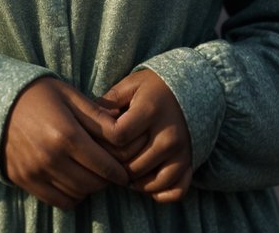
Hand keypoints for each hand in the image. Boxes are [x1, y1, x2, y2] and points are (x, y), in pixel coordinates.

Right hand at [3, 77, 129, 209]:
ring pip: (76, 194)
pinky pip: (57, 201)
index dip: (118, 171)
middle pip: (92, 183)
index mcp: (65, 134)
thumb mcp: (69, 95)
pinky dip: (71, 195)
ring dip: (88, 188)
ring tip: (91, 173)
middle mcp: (51, 158)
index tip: (124, 171)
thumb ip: (96, 114)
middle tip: (109, 171)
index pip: (103, 165)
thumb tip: (122, 126)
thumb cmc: (38, 93)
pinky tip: (73, 180)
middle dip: (106, 180)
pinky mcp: (25, 181)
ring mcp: (36, 172)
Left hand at [100, 70, 192, 202]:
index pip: (119, 137)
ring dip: (131, 180)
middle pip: (131, 164)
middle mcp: (168, 134)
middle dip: (113, 164)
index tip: (98, 137)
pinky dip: (158, 193)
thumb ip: (108, 103)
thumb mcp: (130, 85)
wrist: (191, 88)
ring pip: (149, 182)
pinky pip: (174, 191)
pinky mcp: (190, 163)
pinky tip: (145, 181)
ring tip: (122, 168)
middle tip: (105, 158)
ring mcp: (181, 152)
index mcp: (151, 109)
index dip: (103, 140)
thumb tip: (87, 124)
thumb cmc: (153, 88)